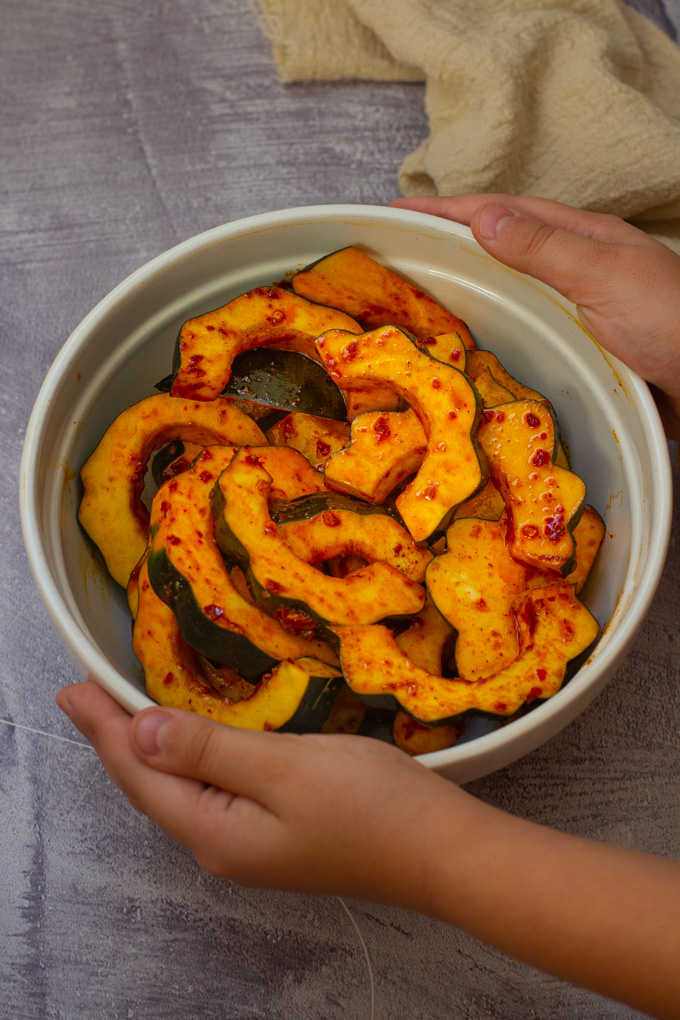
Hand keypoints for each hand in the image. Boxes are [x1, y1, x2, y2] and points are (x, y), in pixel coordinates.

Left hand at [56, 680, 472, 905]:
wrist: (440, 850)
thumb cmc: (369, 804)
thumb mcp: (283, 769)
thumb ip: (208, 751)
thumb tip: (138, 732)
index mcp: (215, 832)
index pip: (140, 775)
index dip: (102, 730)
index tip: (71, 688)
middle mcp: (222, 845)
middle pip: (152, 787)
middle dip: (114, 740)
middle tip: (84, 694)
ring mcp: (250, 844)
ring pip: (179, 790)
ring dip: (147, 748)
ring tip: (120, 713)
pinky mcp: (276, 832)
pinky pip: (209, 790)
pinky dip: (186, 758)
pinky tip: (188, 742)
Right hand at [392, 194, 679, 438]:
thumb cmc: (671, 321)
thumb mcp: (604, 275)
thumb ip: (545, 249)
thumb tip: (482, 218)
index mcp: (580, 238)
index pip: (501, 213)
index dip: (447, 210)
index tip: (397, 208)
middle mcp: (575, 268)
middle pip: (499, 247)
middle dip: (447, 244)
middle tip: (396, 253)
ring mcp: (577, 308)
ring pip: (508, 289)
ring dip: (464, 287)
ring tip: (419, 296)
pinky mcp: (579, 347)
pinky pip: (522, 329)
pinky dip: (489, 328)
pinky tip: (472, 344)